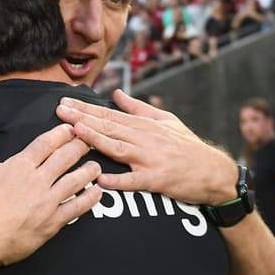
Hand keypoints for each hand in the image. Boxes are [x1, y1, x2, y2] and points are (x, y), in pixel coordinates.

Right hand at [0, 118, 101, 274]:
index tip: (71, 128)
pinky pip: (77, 209)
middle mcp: (37, 181)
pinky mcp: (51, 225)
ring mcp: (47, 203)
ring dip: (88, 171)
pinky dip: (89, 199)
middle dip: (79, 147)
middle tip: (89, 141)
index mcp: (19, 166)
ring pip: (75, 181)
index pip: (46, 144)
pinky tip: (96, 193)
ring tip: (96, 165)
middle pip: (65, 158)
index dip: (61, 134)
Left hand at [55, 89, 236, 205]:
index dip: (85, 108)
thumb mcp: (166, 121)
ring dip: (95, 140)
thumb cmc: (187, 147)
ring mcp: (150, 159)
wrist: (215, 172)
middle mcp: (145, 139)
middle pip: (108, 127)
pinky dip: (118, 181)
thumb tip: (115, 93)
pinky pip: (134, 181)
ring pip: (118, 148)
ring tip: (75, 133)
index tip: (65, 103)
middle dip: (82, 118)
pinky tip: (100, 179)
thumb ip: (138, 108)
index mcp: (144, 125)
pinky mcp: (157, 180)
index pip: (109, 114)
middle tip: (60, 112)